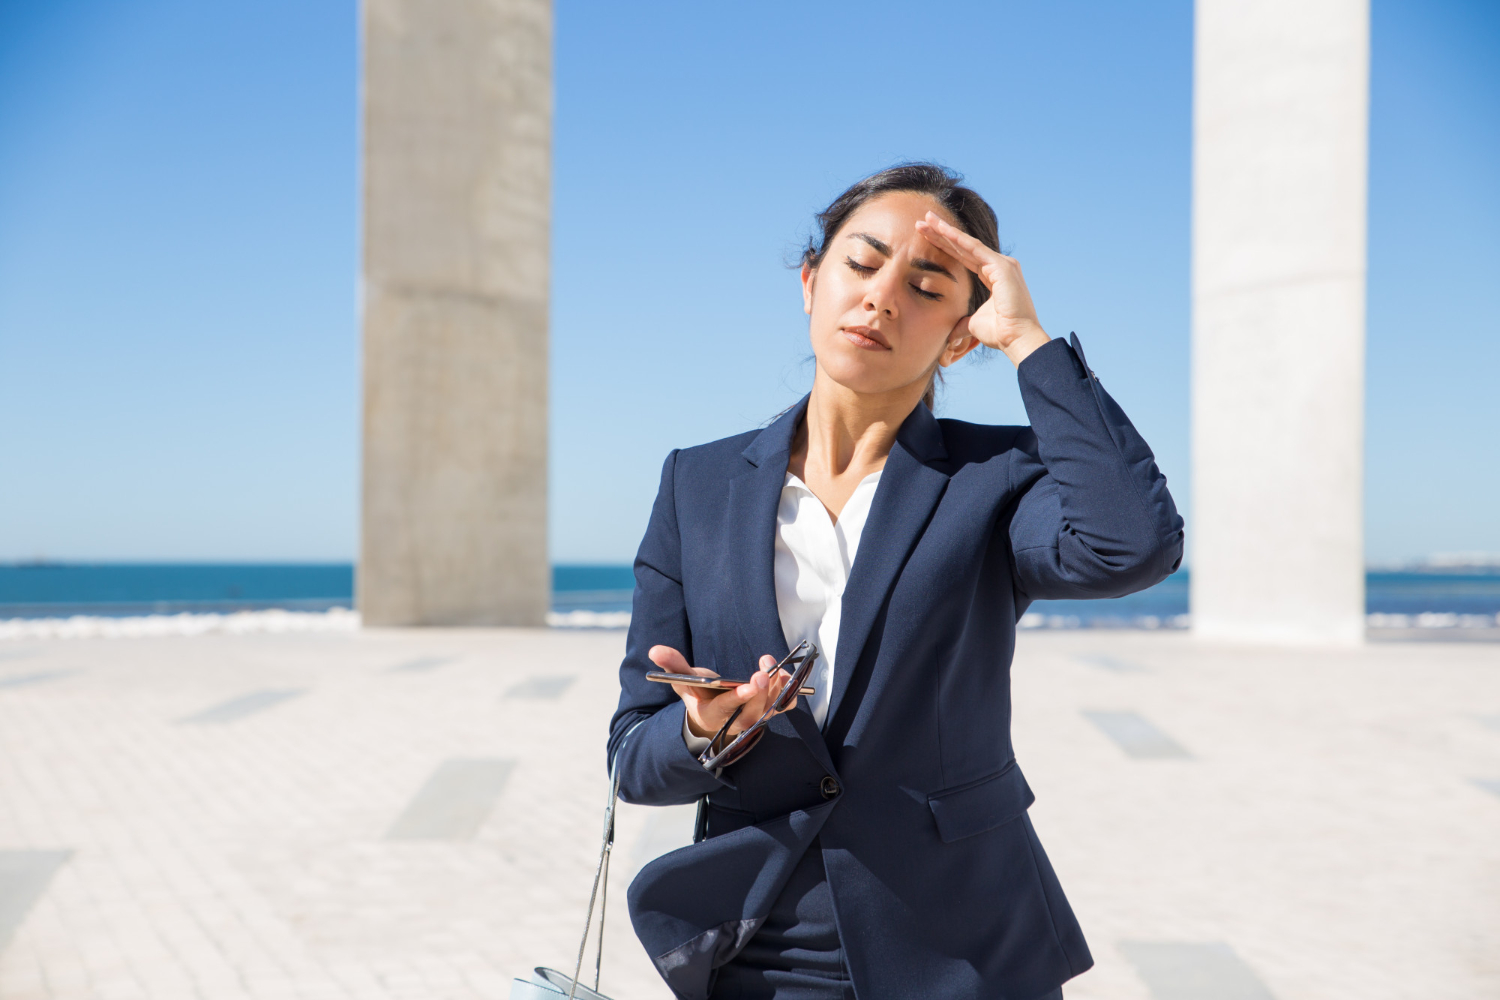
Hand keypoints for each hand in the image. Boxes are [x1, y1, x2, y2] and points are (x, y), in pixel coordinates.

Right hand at [648, 645, 798, 741]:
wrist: (714, 710)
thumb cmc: (698, 692)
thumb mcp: (683, 680)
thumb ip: (672, 666)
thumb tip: (654, 650)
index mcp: (711, 714)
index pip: (727, 708)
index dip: (739, 697)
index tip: (749, 683)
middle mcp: (735, 721)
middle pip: (752, 712)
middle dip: (761, 692)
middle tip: (765, 671)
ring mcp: (754, 718)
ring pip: (770, 709)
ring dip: (776, 688)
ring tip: (773, 666)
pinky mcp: (767, 711)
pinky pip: (783, 706)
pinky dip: (789, 693)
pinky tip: (785, 674)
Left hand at [914, 211, 1051, 366]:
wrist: (1017, 339)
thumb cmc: (999, 334)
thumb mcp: (974, 325)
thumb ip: (962, 324)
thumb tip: (951, 334)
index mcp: (994, 276)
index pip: (964, 257)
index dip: (945, 246)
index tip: (926, 237)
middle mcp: (999, 266)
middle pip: (963, 247)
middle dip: (941, 234)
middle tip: (921, 221)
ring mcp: (1002, 264)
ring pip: (967, 244)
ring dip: (945, 231)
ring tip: (926, 219)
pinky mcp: (1002, 266)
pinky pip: (974, 249)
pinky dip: (957, 238)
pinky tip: (941, 230)